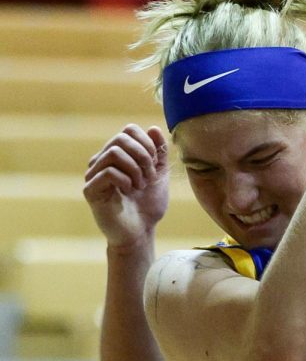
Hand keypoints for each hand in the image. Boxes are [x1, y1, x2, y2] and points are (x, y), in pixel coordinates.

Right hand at [82, 124, 169, 248]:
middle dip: (143, 156)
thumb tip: (152, 128)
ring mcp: (93, 175)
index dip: (147, 143)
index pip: (128, 130)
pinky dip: (126, 180)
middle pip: (121, 138)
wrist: (140, 232)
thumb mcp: (159, 175)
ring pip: (114, 153)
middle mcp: (101, 161)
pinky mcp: (90, 190)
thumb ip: (158, 153)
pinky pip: (108, 172)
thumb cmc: (148, 205)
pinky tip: (130, 191)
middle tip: (150, 177)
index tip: (155, 164)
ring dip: (135, 169)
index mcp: (117, 155)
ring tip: (140, 186)